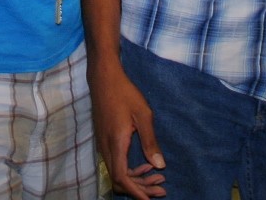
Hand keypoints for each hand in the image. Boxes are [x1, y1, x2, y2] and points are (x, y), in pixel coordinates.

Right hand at [90, 64, 166, 198]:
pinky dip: (130, 170)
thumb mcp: (143, 115)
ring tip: (158, 178)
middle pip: (119, 180)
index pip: (122, 178)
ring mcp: (103, 144)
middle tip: (162, 188)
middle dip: (140, 188)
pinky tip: (146, 164)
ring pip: (117, 172)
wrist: (104, 78)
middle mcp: (106, 148)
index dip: (136, 192)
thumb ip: (150, 141)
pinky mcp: (104, 140)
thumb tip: (159, 165)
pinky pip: (116, 163)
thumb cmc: (124, 93)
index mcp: (116, 143)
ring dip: (137, 179)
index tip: (150, 199)